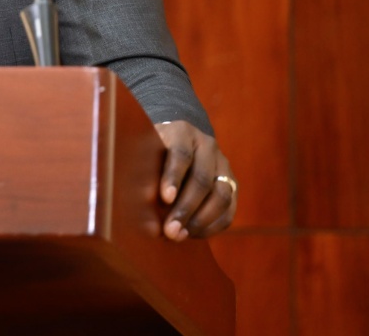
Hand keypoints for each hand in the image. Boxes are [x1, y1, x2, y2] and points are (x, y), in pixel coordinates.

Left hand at [154, 120, 235, 240]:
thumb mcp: (144, 149)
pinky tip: (192, 234)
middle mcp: (207, 146)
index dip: (173, 176)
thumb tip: (137, 203)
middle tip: (170, 230)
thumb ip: (142, 169)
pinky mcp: (231, 183)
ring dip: (200, 220)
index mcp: (182, 132)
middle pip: (202, 179)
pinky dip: (212, 225)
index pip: (181, 154)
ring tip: (180, 236)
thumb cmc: (151, 149)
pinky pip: (229, 209)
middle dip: (186, 208)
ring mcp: (223, 164)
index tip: (165, 198)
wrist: (177, 138)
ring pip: (221, 196)